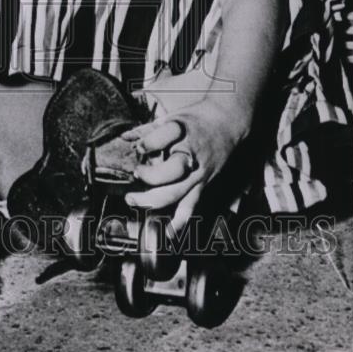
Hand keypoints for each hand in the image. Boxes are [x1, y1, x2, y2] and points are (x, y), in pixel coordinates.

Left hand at [120, 98, 247, 232]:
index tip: (138, 147)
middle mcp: (191, 155)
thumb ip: (147, 130)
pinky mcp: (202, 185)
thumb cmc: (198, 119)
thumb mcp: (172, 117)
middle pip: (171, 172)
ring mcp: (197, 173)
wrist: (228, 124)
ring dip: (152, 200)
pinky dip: (178, 224)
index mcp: (183, 132)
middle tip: (136, 174)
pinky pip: (189, 207)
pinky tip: (166, 234)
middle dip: (149, 177)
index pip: (163, 138)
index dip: (147, 144)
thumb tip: (124, 138)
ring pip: (176, 193)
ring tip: (133, 200)